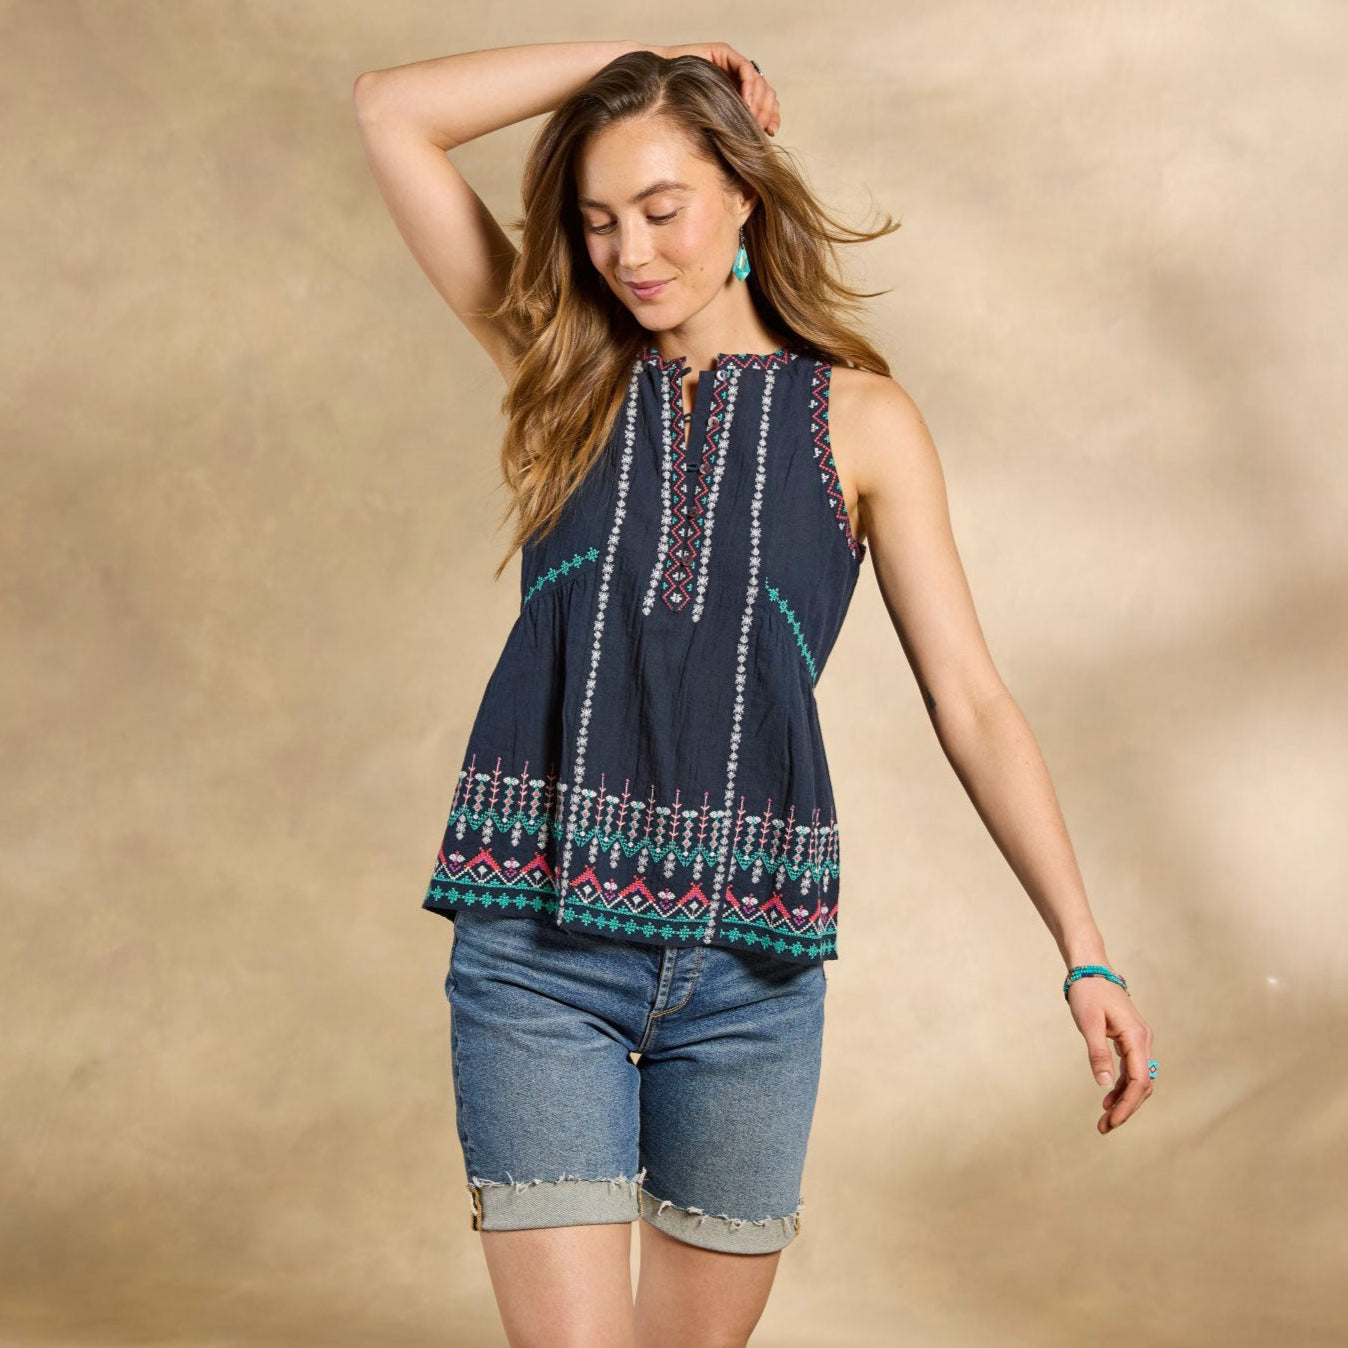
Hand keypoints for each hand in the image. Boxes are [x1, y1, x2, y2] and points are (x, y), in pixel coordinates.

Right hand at [661, 42, 780, 135]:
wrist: (660, 88)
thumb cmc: (683, 109)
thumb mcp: (716, 122)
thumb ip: (734, 125)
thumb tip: (757, 142)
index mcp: (738, 92)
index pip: (764, 101)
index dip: (772, 115)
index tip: (771, 132)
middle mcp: (738, 77)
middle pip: (765, 90)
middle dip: (767, 110)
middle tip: (761, 127)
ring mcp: (732, 64)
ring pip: (759, 80)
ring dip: (760, 101)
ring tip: (753, 118)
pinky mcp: (725, 53)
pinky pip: (746, 69)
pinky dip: (749, 86)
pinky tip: (746, 103)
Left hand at [1067, 978, 1155, 1132]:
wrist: (1090, 968)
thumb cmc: (1087, 993)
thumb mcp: (1088, 1024)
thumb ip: (1098, 1054)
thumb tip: (1106, 1085)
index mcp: (1137, 1038)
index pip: (1138, 1081)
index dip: (1127, 1105)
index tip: (1111, 1121)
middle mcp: (1143, 1040)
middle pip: (1142, 1084)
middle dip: (1126, 1108)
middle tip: (1105, 1127)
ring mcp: (1138, 1040)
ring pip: (1137, 1078)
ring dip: (1124, 1099)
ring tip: (1105, 1118)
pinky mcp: (1130, 1039)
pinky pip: (1132, 1069)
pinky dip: (1122, 1085)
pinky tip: (1109, 1097)